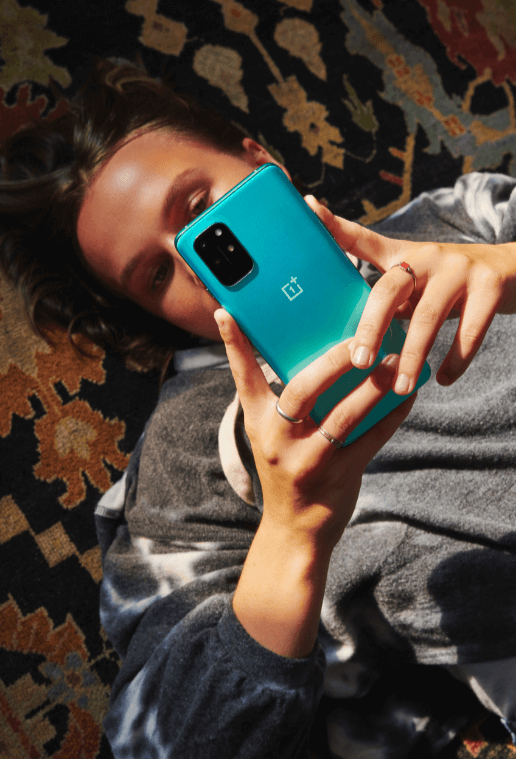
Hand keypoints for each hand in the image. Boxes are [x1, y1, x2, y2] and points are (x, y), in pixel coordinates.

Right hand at [215, 309, 414, 656]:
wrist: (295, 531)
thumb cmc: (286, 471)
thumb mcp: (271, 436)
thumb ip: (283, 401)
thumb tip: (319, 355)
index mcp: (258, 422)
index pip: (242, 377)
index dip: (234, 344)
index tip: (226, 310)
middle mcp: (277, 439)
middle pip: (302, 390)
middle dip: (334, 359)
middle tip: (359, 338)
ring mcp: (308, 460)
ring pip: (344, 415)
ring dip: (373, 387)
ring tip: (394, 362)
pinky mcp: (339, 475)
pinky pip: (371, 439)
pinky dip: (392, 415)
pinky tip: (408, 395)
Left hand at [305, 196, 515, 393]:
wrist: (512, 270)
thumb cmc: (449, 285)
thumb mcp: (418, 282)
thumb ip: (390, 300)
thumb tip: (354, 344)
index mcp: (403, 255)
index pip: (362, 239)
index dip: (334, 226)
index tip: (307, 207)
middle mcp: (427, 256)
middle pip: (388, 290)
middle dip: (370, 328)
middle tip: (359, 362)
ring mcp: (459, 270)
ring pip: (426, 318)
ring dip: (412, 357)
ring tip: (401, 388)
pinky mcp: (490, 287)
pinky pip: (468, 331)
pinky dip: (454, 361)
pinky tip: (443, 380)